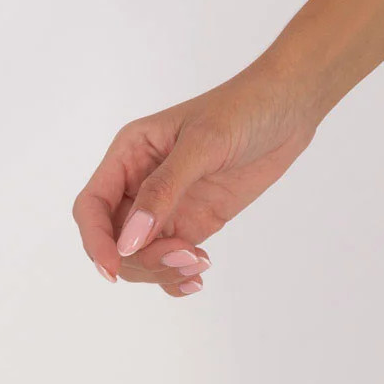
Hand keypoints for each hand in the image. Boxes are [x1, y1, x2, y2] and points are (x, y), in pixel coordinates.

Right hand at [71, 62, 322, 296]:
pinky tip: (197, 276)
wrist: (291, 106)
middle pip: (114, 241)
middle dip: (140, 259)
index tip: (114, 268)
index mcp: (130, 153)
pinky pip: (170, 260)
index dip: (95, 241)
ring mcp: (167, 205)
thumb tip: (127, 241)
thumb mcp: (203, 143)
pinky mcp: (193, 221)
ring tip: (199, 264)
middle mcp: (140, 182)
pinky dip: (176, 277)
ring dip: (161, 271)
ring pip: (140, 257)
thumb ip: (164, 190)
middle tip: (185, 256)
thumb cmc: (244, 108)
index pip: (92, 206)